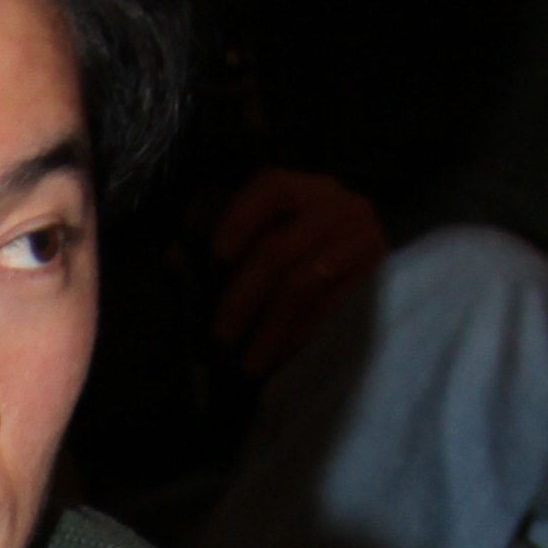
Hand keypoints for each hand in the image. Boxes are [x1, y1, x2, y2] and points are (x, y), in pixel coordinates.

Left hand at [212, 165, 388, 373]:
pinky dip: (295, 333)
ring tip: (249, 362)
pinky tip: (276, 355)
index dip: (240, 218)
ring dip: (270, 329)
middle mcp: (333, 204)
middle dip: (245, 296)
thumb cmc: (297, 233)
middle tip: (222, 334)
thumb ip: (222, 237)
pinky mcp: (371, 266)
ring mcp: (358, 234)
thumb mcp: (263, 226)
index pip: (271, 189)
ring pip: (302, 284)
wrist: (361, 237)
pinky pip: (324, 306)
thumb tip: (176, 259)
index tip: (217, 254)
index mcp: (300, 186)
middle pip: (280, 249)